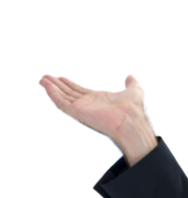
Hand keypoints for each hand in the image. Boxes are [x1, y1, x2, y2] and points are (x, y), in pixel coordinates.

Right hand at [38, 73, 156, 146]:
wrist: (131, 120)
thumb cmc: (134, 109)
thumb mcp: (134, 90)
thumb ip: (131, 83)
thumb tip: (130, 76)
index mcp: (98, 99)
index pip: (80, 90)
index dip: (70, 83)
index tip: (60, 77)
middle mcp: (88, 104)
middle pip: (68, 93)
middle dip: (57, 85)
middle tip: (46, 77)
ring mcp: (82, 108)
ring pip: (62, 96)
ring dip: (51, 87)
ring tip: (42, 79)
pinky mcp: (77, 112)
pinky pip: (61, 103)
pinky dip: (53, 94)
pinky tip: (46, 85)